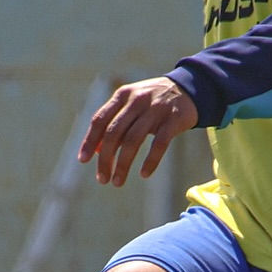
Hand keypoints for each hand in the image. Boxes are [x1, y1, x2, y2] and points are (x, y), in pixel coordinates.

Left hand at [79, 78, 198, 186]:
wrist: (188, 90)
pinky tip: (144, 174)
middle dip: (105, 159)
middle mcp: (137, 100)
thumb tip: (97, 151)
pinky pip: (159, 144)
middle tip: (102, 179)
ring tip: (117, 181)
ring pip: (133, 140)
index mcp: (122, 95)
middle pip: (114, 133)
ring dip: (123, 164)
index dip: (90, 141)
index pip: (100, 120)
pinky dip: (150, 161)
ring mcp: (155, 110)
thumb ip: (115, 123)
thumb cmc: (153, 103)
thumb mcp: (131, 106)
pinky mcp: (173, 120)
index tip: (83, 160)